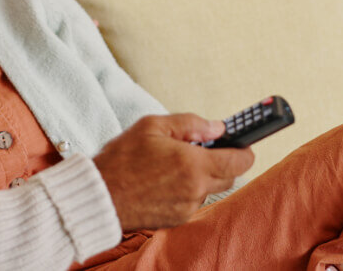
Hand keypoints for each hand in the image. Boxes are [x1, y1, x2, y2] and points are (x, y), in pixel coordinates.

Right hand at [93, 113, 253, 229]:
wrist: (99, 196)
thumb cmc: (121, 159)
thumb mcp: (151, 126)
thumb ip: (190, 123)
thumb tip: (217, 127)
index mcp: (193, 164)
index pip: (240, 161)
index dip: (243, 150)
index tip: (240, 142)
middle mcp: (196, 189)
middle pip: (229, 177)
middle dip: (222, 162)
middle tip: (203, 149)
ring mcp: (187, 207)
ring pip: (209, 189)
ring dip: (202, 176)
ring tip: (175, 164)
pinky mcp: (177, 219)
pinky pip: (192, 201)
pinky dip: (186, 190)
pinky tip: (164, 180)